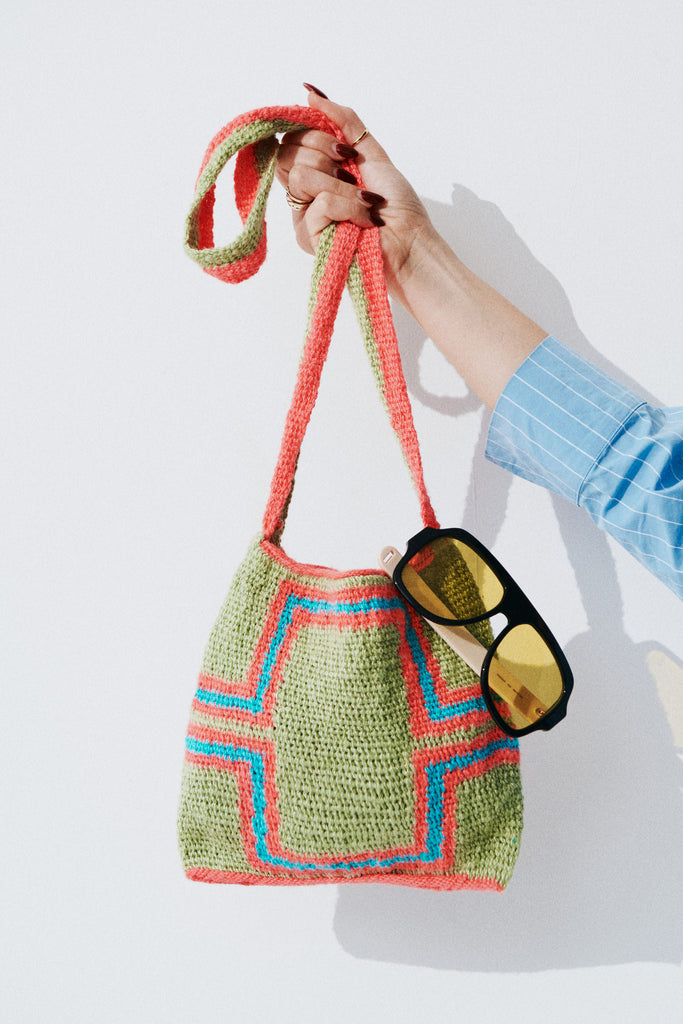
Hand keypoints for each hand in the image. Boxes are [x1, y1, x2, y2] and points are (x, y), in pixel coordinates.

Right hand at [276, 86, 435, 297]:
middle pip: (288, 152)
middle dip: (328, 153)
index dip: (312, 135)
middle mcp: (304, 195)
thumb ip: (343, 120)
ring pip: (301, 175)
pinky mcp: (308, 237)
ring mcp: (303, 216)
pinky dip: (350, 206)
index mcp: (316, 174)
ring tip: (363, 201)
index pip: (289, 141)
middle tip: (353, 174)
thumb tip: (311, 92)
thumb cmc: (396, 205)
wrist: (410, 240)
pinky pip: (320, 202)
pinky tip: (363, 220)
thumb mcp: (370, 151)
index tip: (343, 148)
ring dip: (343, 185)